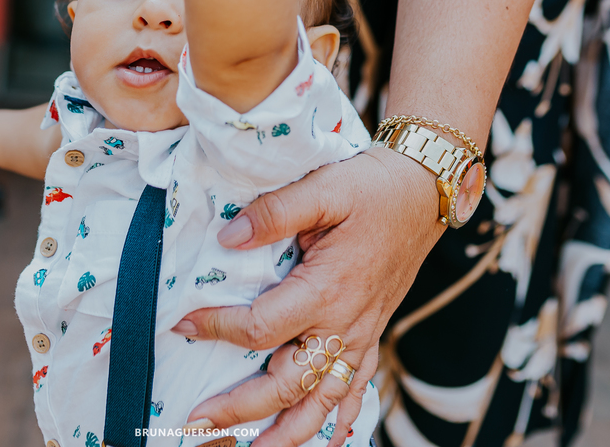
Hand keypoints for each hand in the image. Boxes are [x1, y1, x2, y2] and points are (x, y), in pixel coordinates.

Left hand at [175, 147, 443, 446]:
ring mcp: (362, 335)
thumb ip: (274, 213)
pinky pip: (355, 390)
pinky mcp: (372, 334)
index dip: (218, 329)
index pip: (261, 328)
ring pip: (323, 403)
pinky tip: (324, 441)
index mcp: (327, 290)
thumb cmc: (372, 189)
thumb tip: (228, 237)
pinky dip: (338, 422)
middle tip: (197, 423)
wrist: (425, 193)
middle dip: (240, 410)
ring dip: (287, 434)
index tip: (184, 325)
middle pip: (287, 385)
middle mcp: (345, 324)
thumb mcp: (323, 189)